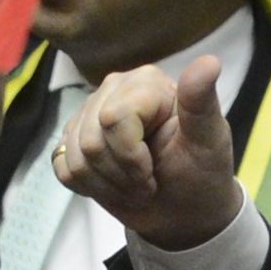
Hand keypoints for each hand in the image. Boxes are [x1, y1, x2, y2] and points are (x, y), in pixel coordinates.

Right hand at [55, 56, 246, 255]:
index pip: (114, 118)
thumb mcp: (208, 140)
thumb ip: (201, 102)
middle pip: (91, 142)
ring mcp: (87, 116)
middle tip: (146, 184)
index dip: (130, 155)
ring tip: (133, 187)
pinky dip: (88, 187)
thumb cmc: (199, 172)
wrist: (181, 207)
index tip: (153, 172)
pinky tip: (113, 185)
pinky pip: (62, 168)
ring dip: (106, 185)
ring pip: (75, 159)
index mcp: (145, 83)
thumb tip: (208, 62)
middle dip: (119, 174)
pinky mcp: (71, 140)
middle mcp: (112, 91)